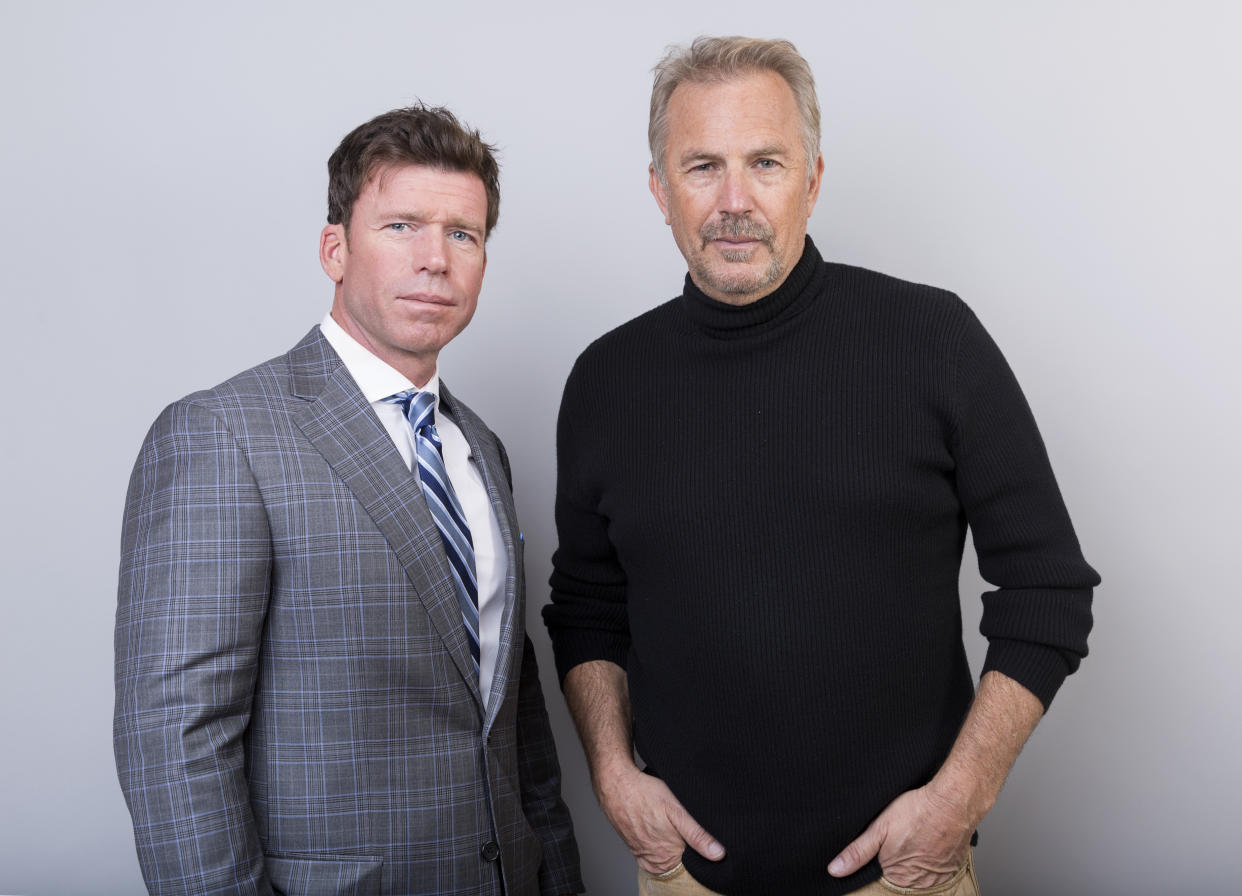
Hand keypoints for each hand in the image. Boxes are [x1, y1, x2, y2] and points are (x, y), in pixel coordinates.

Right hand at [595, 761, 724, 874]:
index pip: (695, 862)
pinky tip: (659, 830)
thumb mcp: (677, 810)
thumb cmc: (646, 793)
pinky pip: (653, 854)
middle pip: (681, 859)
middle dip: (686, 846)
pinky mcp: (635, 848)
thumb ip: (697, 834)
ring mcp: (645, 854)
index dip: (701, 848)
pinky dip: (659, 846)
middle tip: (681, 823)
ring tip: (669, 824)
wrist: (616, 785)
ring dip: (672, 845)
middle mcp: (656, 859)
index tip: (701, 834)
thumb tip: (718, 854)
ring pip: (667, 856)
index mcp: (670, 854)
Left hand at [827, 785, 972, 887]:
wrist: (952, 802)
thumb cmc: (916, 812)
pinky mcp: (952, 868)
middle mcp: (918, 882)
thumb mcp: (878, 829)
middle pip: (901, 877)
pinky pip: (937, 870)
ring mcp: (937, 877)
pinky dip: (932, 860)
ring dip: (915, 862)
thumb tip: (835, 870)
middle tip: (902, 840)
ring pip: (919, 874)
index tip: (883, 850)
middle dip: (897, 862)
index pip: (881, 879)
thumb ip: (857, 852)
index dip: (879, 864)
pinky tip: (929, 842)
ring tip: (914, 839)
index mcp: (897, 877)